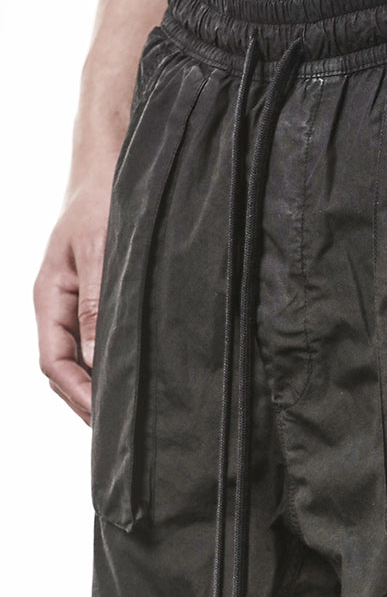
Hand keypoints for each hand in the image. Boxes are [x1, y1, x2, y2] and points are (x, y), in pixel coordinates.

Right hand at [34, 187, 109, 424]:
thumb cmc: (103, 203)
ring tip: (123, 413)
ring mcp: (72, 304)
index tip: (104, 414)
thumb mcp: (102, 252)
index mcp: (49, 297)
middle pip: (61, 369)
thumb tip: (97, 358)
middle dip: (84, 400)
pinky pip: (92, 342)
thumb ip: (98, 304)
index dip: (77, 392)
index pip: (53, 361)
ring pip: (75, 359)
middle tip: (118, 427)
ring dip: (94, 387)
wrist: (109, 169)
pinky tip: (128, 378)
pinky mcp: (93, 300)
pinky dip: (105, 365)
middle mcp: (56, 306)